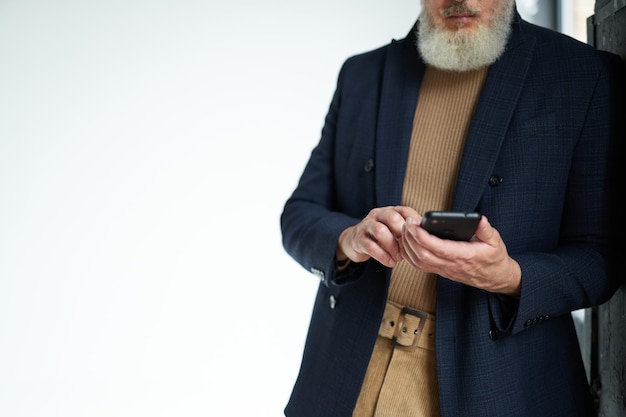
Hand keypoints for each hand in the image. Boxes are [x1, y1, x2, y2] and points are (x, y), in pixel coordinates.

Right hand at [337, 206, 418, 267]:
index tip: (420, 236)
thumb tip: (428, 238)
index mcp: (389, 211)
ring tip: (399, 258)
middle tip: (408, 248)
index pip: (404, 210)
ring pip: (380, 231)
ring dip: (392, 246)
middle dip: (402, 234)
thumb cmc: (381, 238)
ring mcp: (366, 226)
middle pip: (392, 217)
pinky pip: (371, 246)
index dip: (414, 223)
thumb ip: (408, 232)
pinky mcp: (358, 239)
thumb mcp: (394, 231)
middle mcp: (377, 215)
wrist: (355, 241)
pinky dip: (383, 256)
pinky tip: (390, 263)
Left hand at [400, 215, 521, 296]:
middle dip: (411, 238)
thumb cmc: (494, 258)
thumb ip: (486, 229)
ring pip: (418, 261)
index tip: (414, 225)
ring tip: (405, 228)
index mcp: (465, 256)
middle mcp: (451, 265)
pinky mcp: (439, 270)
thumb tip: (479, 219)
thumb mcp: (495, 241)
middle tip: (407, 222)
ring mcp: (443, 269)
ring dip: (407, 245)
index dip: (423, 237)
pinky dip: (408, 253)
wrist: (495, 277)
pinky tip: (406, 241)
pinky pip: (418, 265)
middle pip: (423, 255)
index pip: (439, 248)